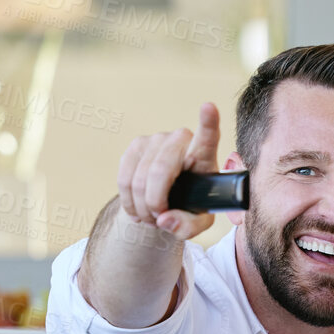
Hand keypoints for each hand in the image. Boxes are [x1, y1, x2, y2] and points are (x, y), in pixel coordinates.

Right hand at [114, 101, 221, 241]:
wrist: (168, 199)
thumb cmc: (190, 206)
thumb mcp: (198, 223)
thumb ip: (188, 227)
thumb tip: (164, 219)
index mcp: (204, 156)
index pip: (208, 137)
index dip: (208, 122)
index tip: (208, 107)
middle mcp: (180, 140)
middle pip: (160, 171)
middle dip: (154, 203)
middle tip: (158, 219)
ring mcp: (156, 139)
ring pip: (139, 179)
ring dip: (141, 208)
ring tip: (150, 217)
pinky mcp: (136, 145)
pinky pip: (124, 179)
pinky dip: (128, 202)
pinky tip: (137, 209)